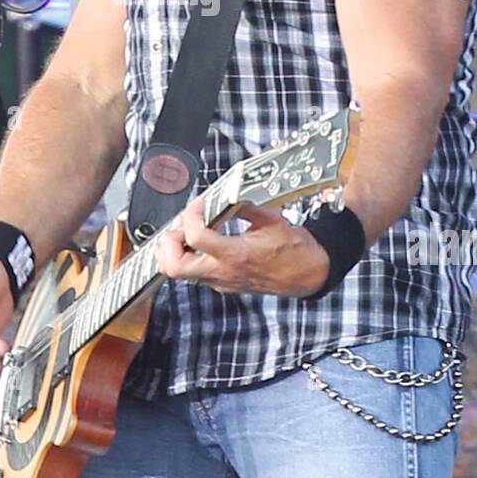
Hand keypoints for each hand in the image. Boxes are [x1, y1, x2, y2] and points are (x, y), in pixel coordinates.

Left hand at [154, 195, 330, 297]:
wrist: (308, 274)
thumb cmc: (294, 250)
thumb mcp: (271, 220)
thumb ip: (244, 205)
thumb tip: (228, 193)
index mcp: (236, 255)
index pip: (196, 237)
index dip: (190, 216)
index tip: (198, 205)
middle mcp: (224, 272)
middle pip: (174, 266)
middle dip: (169, 243)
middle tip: (179, 226)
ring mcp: (221, 282)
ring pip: (179, 273)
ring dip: (175, 250)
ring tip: (187, 232)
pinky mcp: (222, 285)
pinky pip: (194, 273)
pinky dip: (190, 256)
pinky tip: (201, 242)